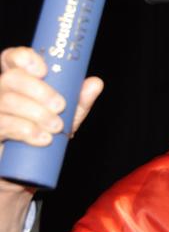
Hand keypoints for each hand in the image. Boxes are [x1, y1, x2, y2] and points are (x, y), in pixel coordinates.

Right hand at [0, 47, 102, 231]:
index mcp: (16, 82)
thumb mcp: (64, 118)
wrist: (22, 174)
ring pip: (6, 101)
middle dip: (39, 90)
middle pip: (11, 78)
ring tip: (56, 127)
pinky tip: (42, 138)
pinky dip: (25, 130)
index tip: (45, 70)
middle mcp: (0, 93)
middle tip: (60, 106)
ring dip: (36, 113)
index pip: (12, 58)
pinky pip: (2, 125)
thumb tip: (95, 82)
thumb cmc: (42, 136)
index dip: (25, 57)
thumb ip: (79, 101)